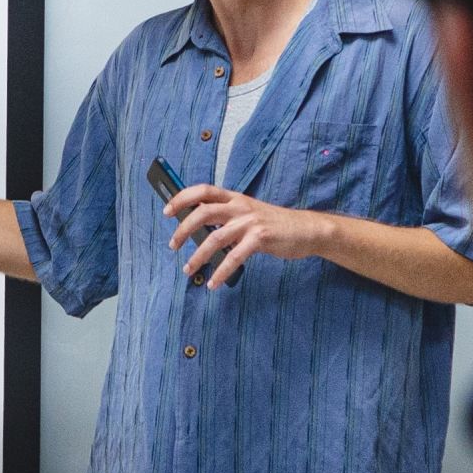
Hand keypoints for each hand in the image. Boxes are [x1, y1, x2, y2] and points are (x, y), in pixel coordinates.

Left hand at [165, 184, 323, 288]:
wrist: (306, 230)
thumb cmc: (273, 224)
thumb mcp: (248, 214)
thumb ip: (226, 218)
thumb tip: (197, 231)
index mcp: (235, 198)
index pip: (203, 190)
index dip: (182, 198)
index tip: (167, 211)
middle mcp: (240, 206)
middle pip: (202, 212)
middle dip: (182, 229)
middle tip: (172, 245)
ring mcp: (250, 222)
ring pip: (214, 238)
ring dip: (197, 256)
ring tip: (188, 269)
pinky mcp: (260, 238)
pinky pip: (234, 257)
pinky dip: (220, 271)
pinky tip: (213, 282)